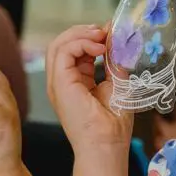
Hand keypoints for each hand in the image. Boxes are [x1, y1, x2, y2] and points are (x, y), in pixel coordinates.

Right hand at [46, 24, 132, 151]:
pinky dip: (80, 43)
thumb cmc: (113, 123)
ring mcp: (58, 82)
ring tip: (101, 38)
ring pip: (58, 44)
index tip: (112, 33)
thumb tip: (117, 38)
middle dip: (84, 32)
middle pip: (62, 43)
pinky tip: (99, 49)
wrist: (107, 144)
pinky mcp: (59, 83)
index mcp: (75, 82)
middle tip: (105, 32)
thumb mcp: (118, 83)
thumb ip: (114, 61)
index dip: (92, 37)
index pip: (75, 50)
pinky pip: (62, 52)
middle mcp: (62, 81)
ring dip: (81, 34)